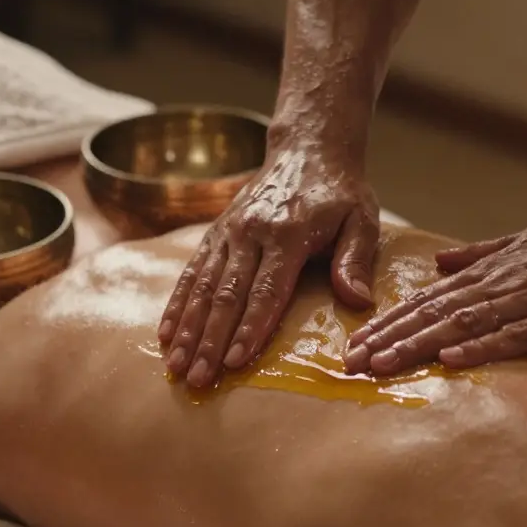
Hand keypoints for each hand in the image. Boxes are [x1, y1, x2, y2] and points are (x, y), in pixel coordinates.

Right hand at [159, 149, 379, 387]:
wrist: (308, 148)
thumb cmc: (340, 192)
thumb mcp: (362, 219)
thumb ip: (355, 259)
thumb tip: (357, 301)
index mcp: (288, 233)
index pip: (266, 290)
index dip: (249, 328)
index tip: (234, 362)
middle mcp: (252, 233)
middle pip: (227, 295)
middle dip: (209, 340)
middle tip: (196, 378)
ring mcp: (230, 231)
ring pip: (204, 286)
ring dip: (187, 328)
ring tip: (175, 364)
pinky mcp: (217, 231)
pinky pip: (193, 271)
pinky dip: (177, 303)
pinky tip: (165, 333)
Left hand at [343, 223, 526, 374]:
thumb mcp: (523, 243)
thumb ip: (479, 254)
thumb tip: (437, 266)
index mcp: (488, 273)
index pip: (426, 301)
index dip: (388, 323)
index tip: (354, 345)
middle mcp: (499, 286)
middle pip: (432, 315)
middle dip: (389, 338)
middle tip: (350, 363)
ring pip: (462, 326)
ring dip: (419, 346)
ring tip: (383, 364)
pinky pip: (513, 336)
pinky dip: (479, 347)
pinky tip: (449, 360)